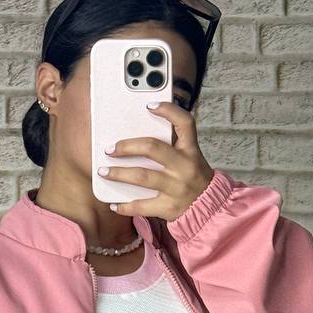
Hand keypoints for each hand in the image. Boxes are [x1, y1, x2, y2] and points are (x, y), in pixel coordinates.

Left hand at [100, 100, 213, 220]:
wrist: (209, 206)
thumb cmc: (192, 177)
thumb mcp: (189, 156)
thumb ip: (170, 145)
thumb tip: (135, 138)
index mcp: (190, 150)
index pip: (185, 122)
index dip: (168, 110)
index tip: (149, 104)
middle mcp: (184, 166)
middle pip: (152, 148)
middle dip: (127, 146)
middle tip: (109, 149)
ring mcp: (176, 188)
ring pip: (142, 176)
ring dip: (119, 173)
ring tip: (103, 172)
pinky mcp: (168, 207)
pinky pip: (142, 206)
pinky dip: (125, 206)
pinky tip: (114, 204)